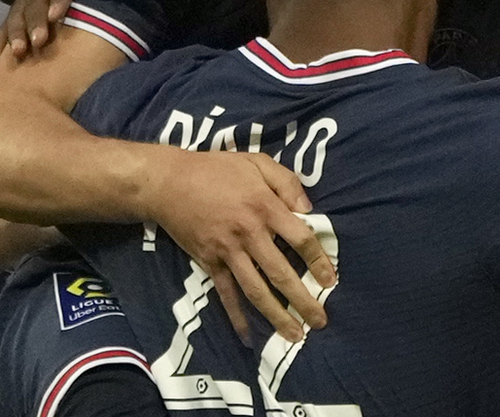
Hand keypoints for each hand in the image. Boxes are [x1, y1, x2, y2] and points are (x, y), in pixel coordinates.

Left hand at [0, 0, 83, 64]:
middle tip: (19, 52)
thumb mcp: (31, 12)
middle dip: (18, 35)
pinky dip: (58, 3)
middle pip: (19, 18)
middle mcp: (28, 0)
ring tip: (38, 40)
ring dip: (36, 23)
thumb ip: (17, 35)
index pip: (6, 29)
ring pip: (37, 6)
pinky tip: (56, 15)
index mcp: (19, 9)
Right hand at [144, 151, 335, 344]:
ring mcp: (227, 251)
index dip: (318, 261)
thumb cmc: (217, 169)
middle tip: (320, 321)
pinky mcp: (209, 262)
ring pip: (256, 289)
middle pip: (281, 272)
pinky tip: (249, 336)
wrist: (169, 182)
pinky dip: (237, 317)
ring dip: (276, 315)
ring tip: (295, 335)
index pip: (300, 238)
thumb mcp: (257, 162)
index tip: (331, 281)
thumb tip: (308, 209)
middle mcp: (249, 233)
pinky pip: (226, 294)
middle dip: (303, 300)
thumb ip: (286, 182)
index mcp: (265, 206)